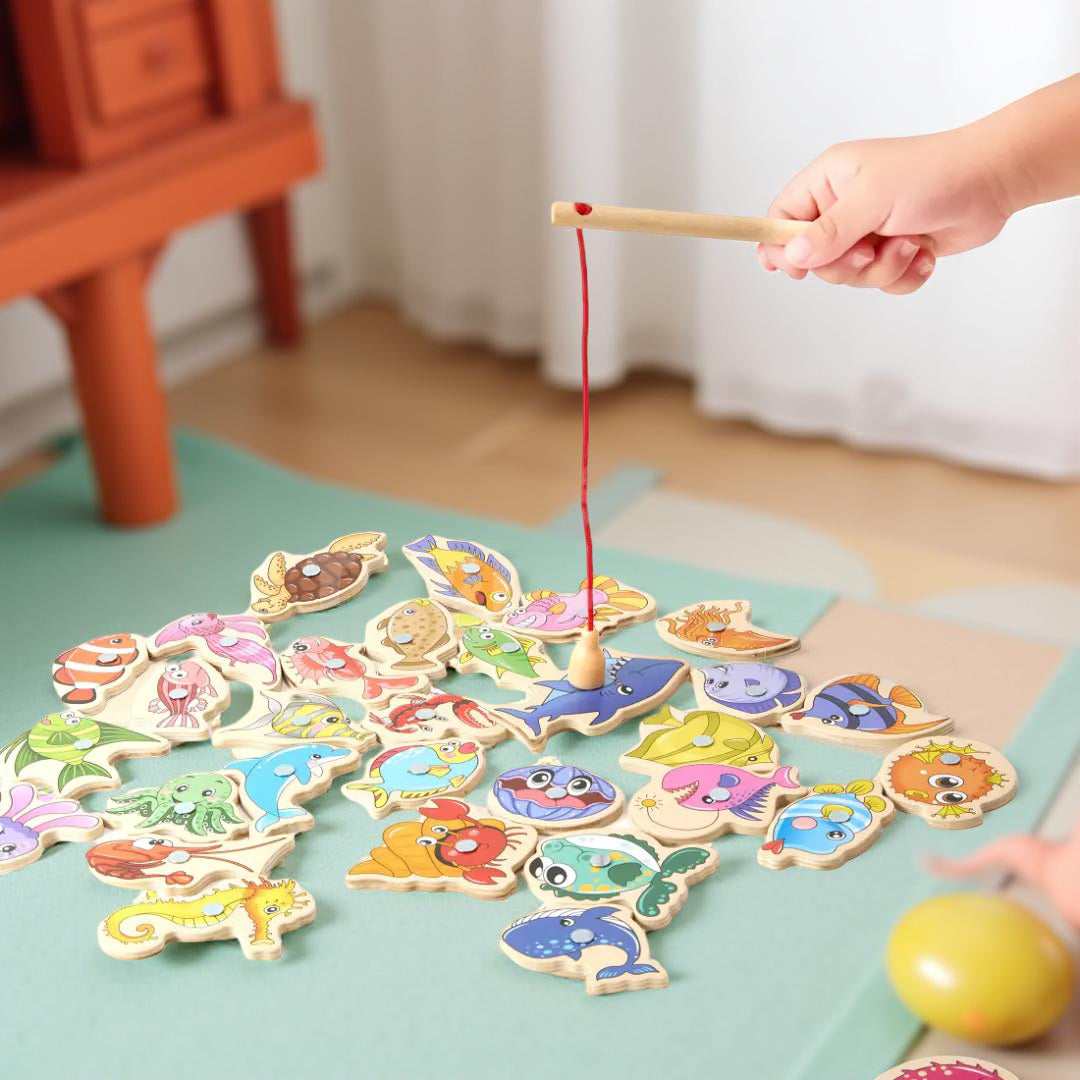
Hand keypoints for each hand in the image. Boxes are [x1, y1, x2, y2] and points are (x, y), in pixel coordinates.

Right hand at [759, 128, 1014, 293]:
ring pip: (849, 277)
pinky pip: (880, 285)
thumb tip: (792, 256)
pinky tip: (923, 251)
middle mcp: (844, 208)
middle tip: (871, 248)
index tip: (793, 268)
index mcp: (829, 182)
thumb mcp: (873, 198)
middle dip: (846, 264)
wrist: (994, 181)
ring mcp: (869, 232)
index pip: (781, 218)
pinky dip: (904, 276)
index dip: (780, 247)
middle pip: (814, 259)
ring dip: (882, 269)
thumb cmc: (934, 174)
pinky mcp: (894, 253)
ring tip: (910, 243)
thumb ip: (830, 230)